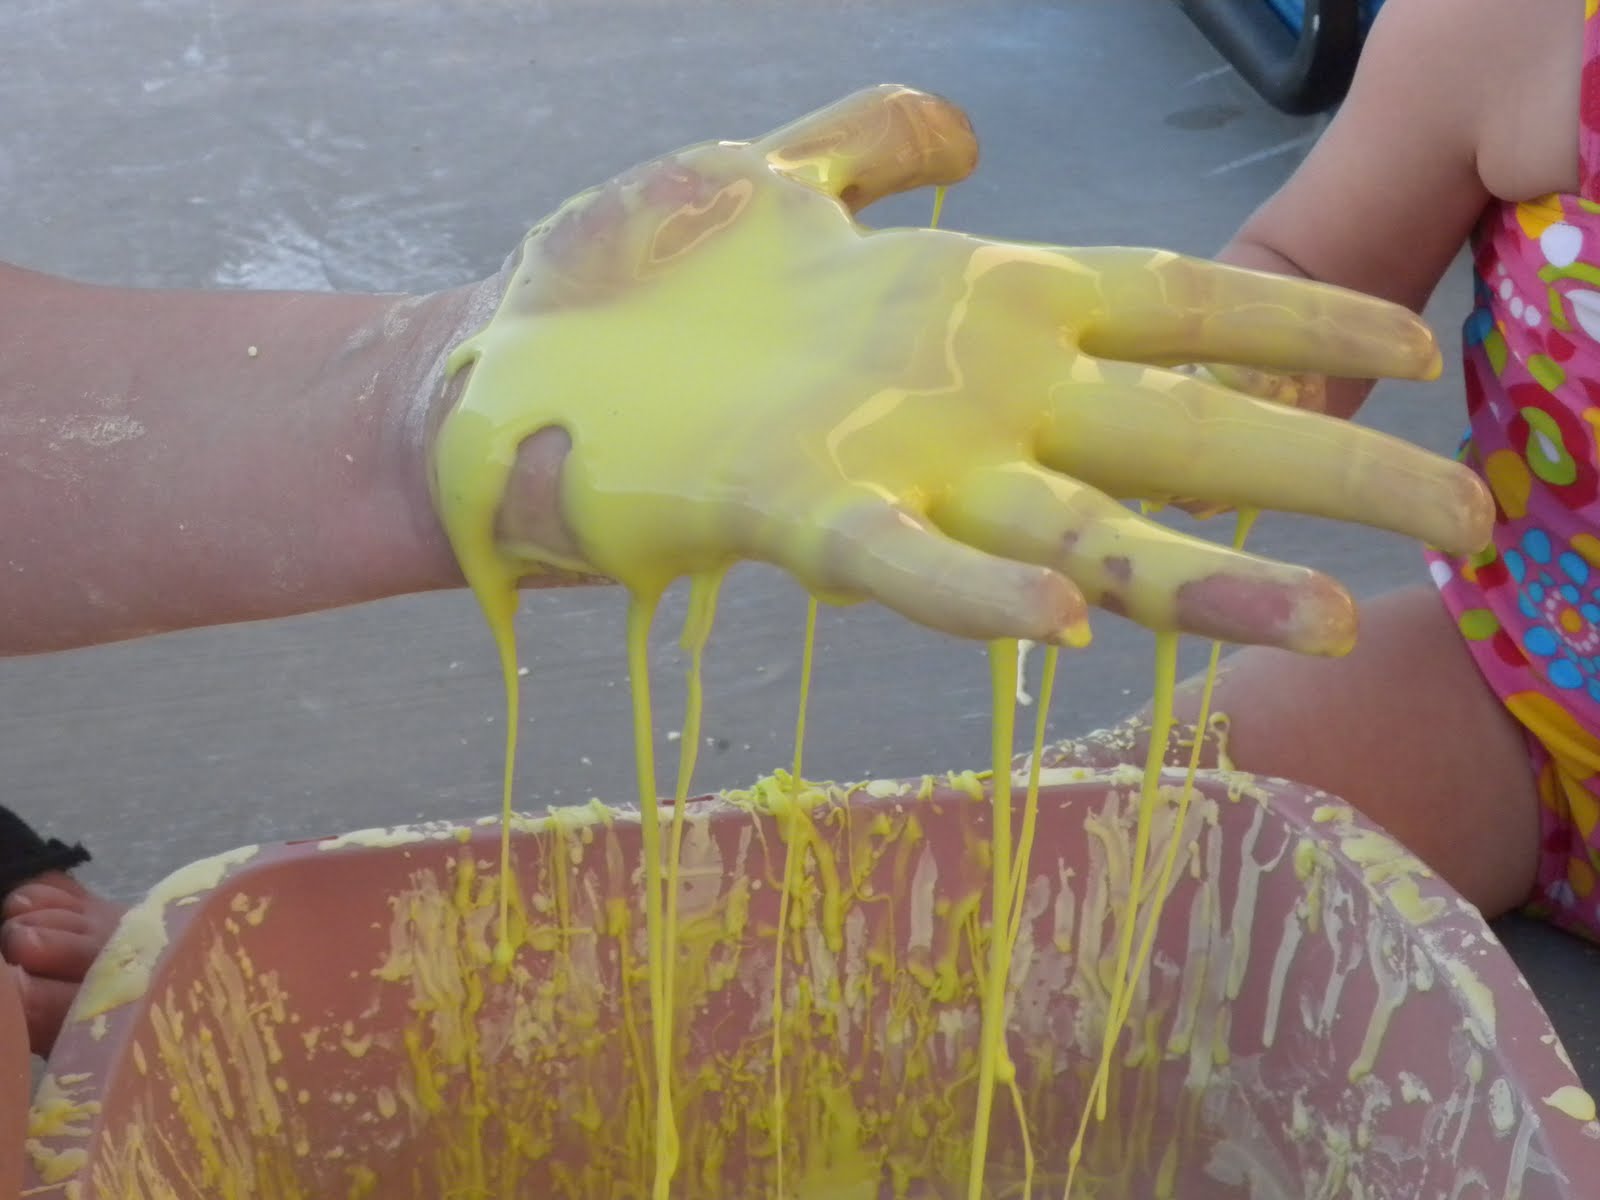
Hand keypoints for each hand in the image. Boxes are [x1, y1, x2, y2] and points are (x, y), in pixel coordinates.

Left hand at [430, 86, 1491, 655]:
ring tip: (1327, 619)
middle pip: (1178, 428)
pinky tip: (1057, 625)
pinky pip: (899, 561)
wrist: (493, 370)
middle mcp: (961, 392)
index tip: (1415, 354)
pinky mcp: (787, 508)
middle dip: (1328, 472)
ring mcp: (887, 457)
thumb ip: (876, 140)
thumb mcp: (775, 178)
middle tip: (1466, 520)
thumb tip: (962, 127)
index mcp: (976, 304)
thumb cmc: (633, 282)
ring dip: (1202, 574)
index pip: (1175, 309)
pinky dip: (972, 594)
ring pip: (1075, 523)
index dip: (1296, 331)